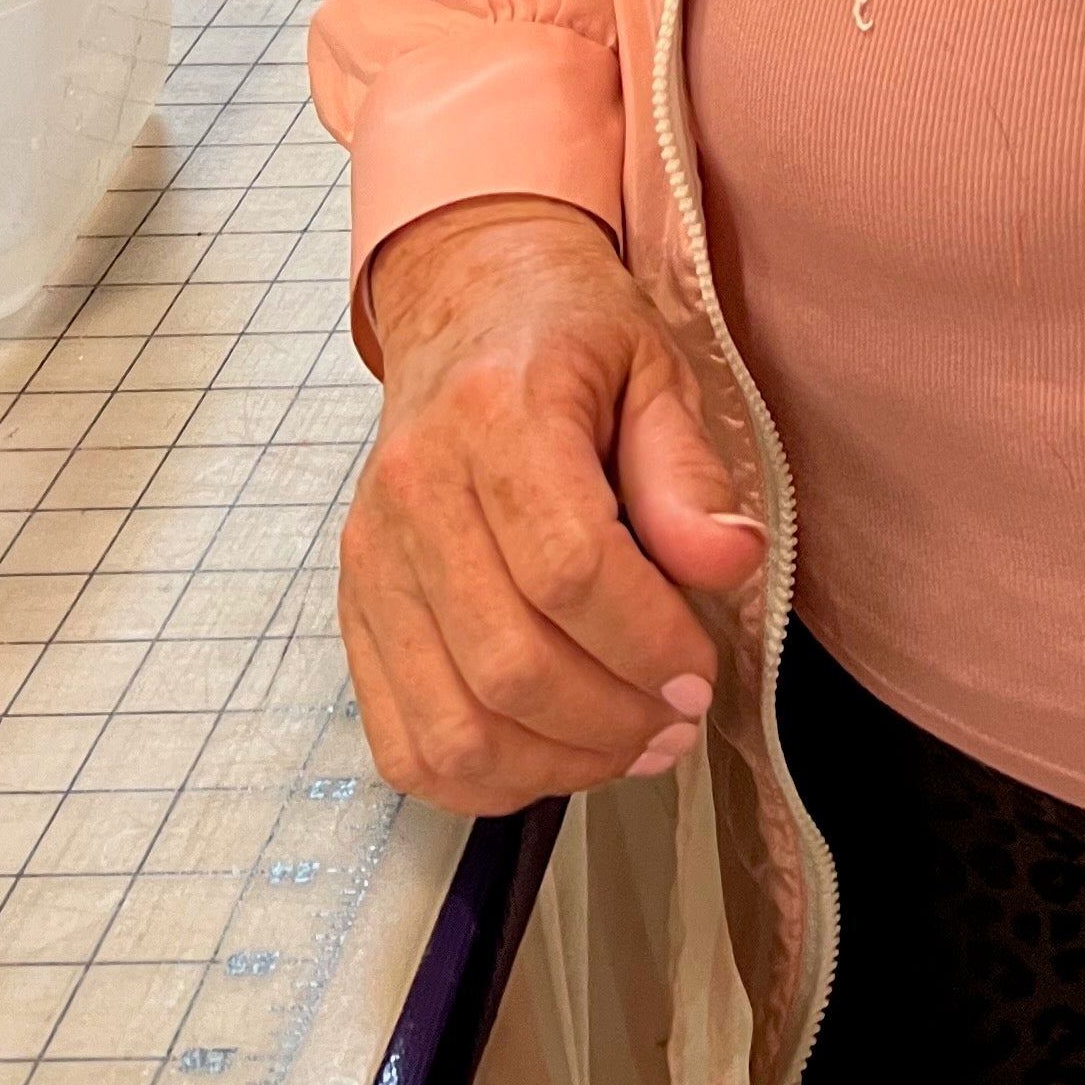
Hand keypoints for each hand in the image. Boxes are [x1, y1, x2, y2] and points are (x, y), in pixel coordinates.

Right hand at [341, 196, 767, 816]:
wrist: (466, 305)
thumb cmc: (573, 337)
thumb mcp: (654, 368)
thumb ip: (686, 471)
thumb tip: (731, 565)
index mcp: (496, 415)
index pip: (568, 569)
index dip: (646, 643)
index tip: (703, 674)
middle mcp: (414, 491)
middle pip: (509, 663)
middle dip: (613, 717)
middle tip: (680, 721)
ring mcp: (371, 561)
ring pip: (453, 725)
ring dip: (556, 764)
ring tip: (631, 746)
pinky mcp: (353, 611)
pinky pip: (404, 743)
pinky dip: (484, 779)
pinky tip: (555, 756)